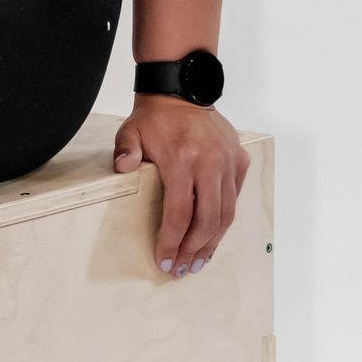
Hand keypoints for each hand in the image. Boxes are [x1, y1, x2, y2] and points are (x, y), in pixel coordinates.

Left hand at [112, 95, 249, 277]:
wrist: (183, 91)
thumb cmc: (155, 117)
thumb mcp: (130, 131)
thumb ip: (124, 151)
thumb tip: (123, 169)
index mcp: (183, 159)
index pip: (180, 212)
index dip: (172, 241)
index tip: (163, 260)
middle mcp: (210, 163)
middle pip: (207, 221)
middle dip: (193, 251)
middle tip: (182, 269)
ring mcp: (228, 162)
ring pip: (226, 214)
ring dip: (212, 243)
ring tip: (198, 262)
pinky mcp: (239, 161)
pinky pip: (234, 199)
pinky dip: (224, 222)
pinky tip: (212, 238)